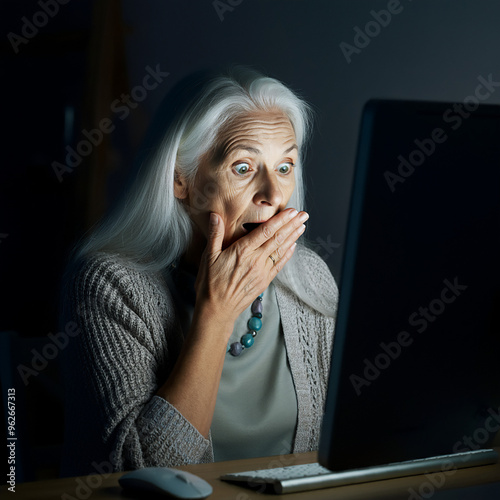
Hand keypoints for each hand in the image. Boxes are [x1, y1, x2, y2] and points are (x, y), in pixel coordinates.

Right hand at [193, 208, 307, 330]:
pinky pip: (279, 264)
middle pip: (277, 238)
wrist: (217, 310)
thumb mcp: (208, 257)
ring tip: (302, 226)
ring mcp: (262, 271)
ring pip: (281, 250)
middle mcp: (255, 260)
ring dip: (293, 237)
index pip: (265, 231)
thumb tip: (216, 215)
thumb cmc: (210, 283)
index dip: (280, 220)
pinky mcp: (264, 281)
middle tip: (303, 215)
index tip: (290, 211)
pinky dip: (287, 254)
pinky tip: (293, 246)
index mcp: (242, 251)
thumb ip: (215, 234)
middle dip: (292, 225)